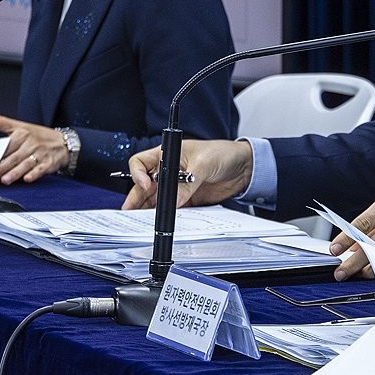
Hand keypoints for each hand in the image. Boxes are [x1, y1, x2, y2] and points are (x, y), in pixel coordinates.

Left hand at [0, 115, 66, 183]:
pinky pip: (40, 170)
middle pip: (14, 157)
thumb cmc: (39, 136)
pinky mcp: (48, 163)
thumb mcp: (21, 125)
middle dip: (2, 168)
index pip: (6, 146)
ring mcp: (40, 154)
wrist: (64, 142)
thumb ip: (0, 122)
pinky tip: (27, 178)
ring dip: (15, 172)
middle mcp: (31, 144)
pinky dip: (34, 174)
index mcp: (22, 134)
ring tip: (5, 180)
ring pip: (25, 164)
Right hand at [121, 139, 252, 209]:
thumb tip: (176, 198)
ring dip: (149, 209)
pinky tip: (164, 221)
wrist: (243, 167)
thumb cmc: (222, 153)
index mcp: (168, 154)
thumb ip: (188, 182)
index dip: (138, 174)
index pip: (141, 163)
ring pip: (155, 199)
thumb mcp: (203, 163)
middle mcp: (168, 170)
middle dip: (136, 198)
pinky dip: (167, 215)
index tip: (145, 185)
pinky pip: (172, 208)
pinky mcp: (186, 198)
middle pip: (144, 185)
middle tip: (131, 212)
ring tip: (144, 220)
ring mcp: (176, 186)